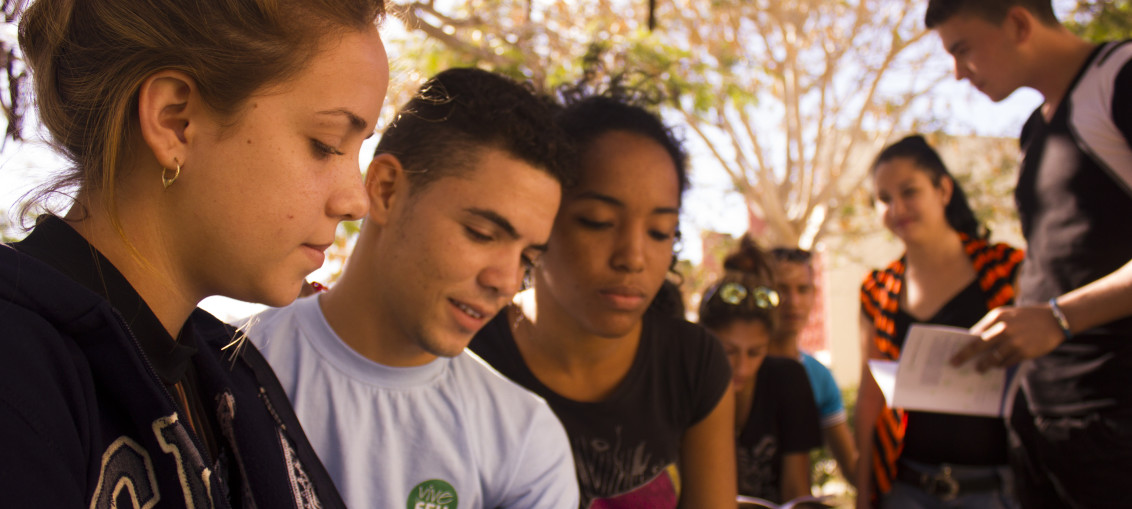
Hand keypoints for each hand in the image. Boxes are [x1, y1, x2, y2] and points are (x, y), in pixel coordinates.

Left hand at [950, 305, 1065, 371]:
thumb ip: (990, 326)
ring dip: (984, 365)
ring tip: (978, 369)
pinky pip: (1006, 362)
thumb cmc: (1025, 318)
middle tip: (954, 364)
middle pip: (978, 346)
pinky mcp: (1024, 352)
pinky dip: (1000, 365)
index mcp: (997, 317)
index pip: (975, 334)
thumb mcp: (1006, 315)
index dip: (963, 345)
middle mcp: (1004, 329)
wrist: (1053, 320)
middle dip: (964, 356)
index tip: (953, 353)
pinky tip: (997, 366)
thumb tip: (974, 341)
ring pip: (993, 358)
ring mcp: (1014, 342)